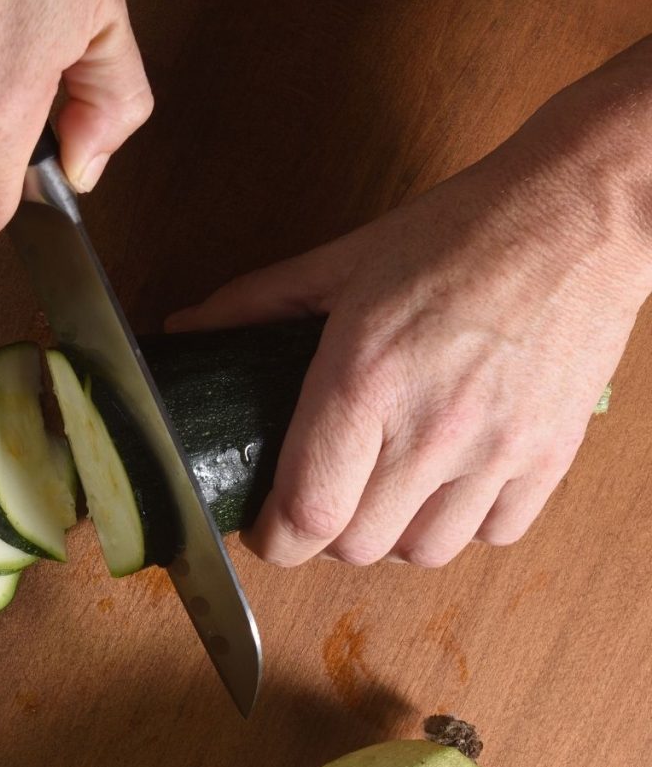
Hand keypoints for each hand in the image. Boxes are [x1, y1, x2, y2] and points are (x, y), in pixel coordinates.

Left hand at [168, 43, 651, 567]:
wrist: (580, 212)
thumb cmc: (460, 233)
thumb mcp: (342, 261)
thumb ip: (254, 304)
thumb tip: (186, 328)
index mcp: (364, 379)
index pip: (307, 512)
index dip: (274, 540)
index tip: (266, 531)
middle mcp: (431, 427)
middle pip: (357, 546)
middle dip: (324, 534)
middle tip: (321, 499)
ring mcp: (498, 449)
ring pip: (423, 553)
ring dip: (391, 536)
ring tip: (385, 494)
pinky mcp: (550, 457)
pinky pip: (494, 536)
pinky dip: (460, 525)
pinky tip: (448, 484)